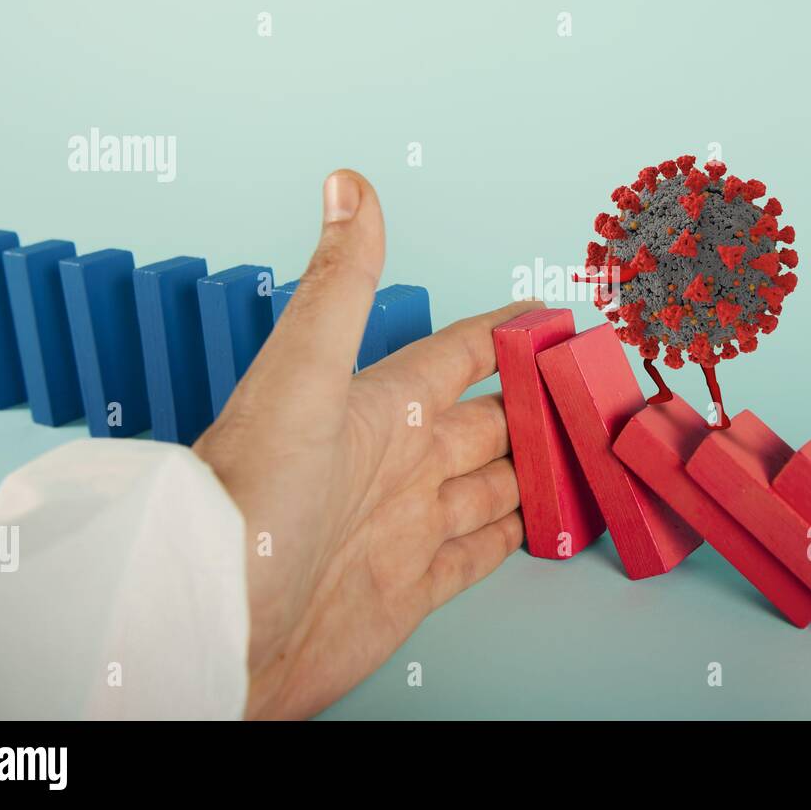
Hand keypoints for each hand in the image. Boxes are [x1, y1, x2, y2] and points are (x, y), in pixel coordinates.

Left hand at [193, 169, 538, 718]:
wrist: (214, 627)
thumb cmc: (248, 497)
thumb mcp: (300, 376)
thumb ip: (340, 286)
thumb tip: (347, 182)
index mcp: (382, 407)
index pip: (462, 354)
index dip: (509, 332)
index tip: (554, 316)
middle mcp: (399, 462)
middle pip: (491, 422)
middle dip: (540, 407)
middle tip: (596, 396)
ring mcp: (407, 526)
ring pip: (495, 485)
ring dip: (538, 471)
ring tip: (589, 458)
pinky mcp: (411, 588)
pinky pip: (480, 553)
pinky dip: (517, 537)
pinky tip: (544, 524)